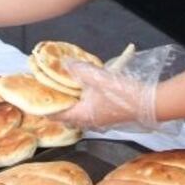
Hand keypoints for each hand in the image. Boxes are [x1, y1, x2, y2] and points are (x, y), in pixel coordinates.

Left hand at [51, 44, 184, 133]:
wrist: (149, 104)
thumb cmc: (123, 94)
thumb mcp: (98, 78)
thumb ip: (80, 70)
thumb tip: (64, 63)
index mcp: (82, 115)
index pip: (55, 114)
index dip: (43, 105)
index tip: (34, 96)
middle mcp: (88, 121)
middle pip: (64, 115)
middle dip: (55, 103)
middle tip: (46, 89)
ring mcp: (98, 120)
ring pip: (76, 113)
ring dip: (69, 102)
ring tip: (62, 87)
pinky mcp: (107, 115)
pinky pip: (87, 109)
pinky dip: (81, 100)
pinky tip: (84, 88)